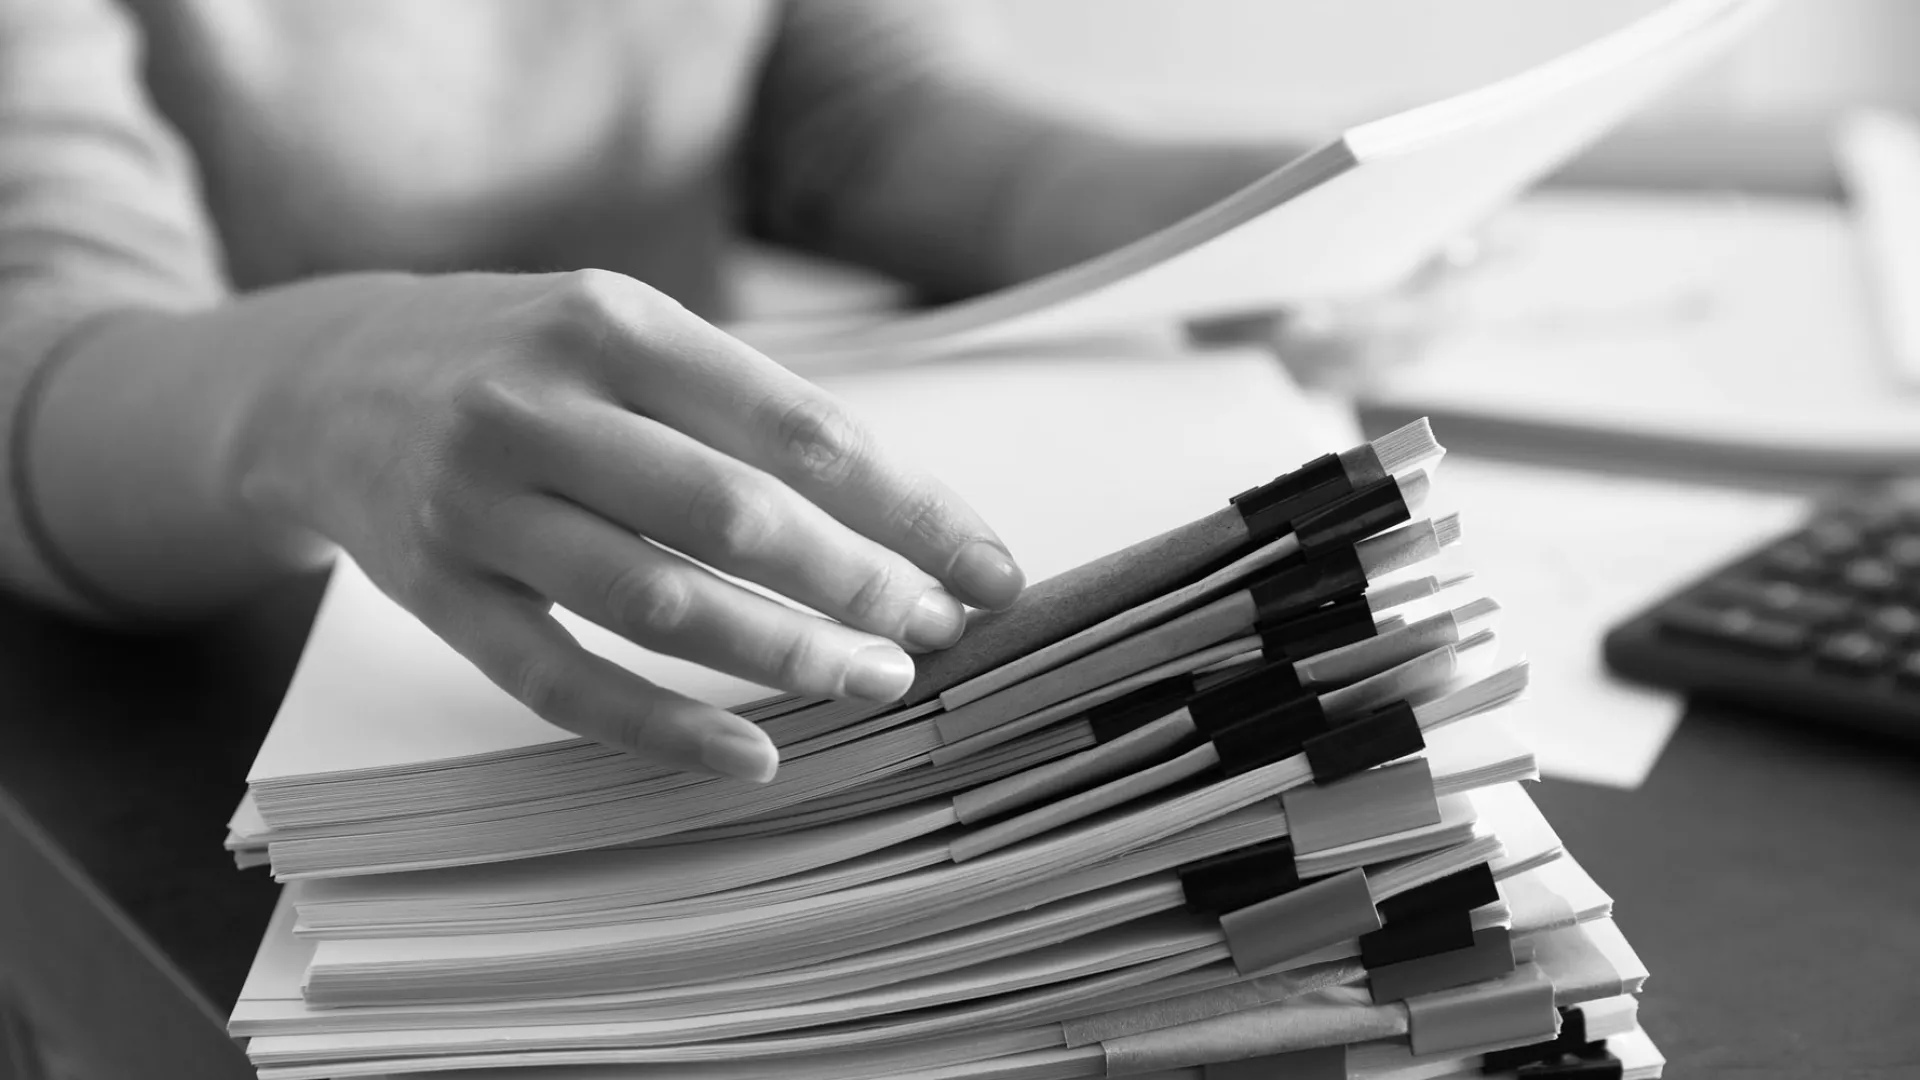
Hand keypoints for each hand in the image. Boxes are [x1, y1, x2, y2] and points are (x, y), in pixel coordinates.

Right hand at [228, 269, 1024, 780]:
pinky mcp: (436, 593)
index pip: (801, 429)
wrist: (323, 379)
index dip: (911, 509)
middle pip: (735, 515)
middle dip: (859, 585)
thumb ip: (741, 410)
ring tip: (873, 682)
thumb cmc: (521, 359)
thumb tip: (903, 522)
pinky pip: (560, 680)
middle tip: (936, 632)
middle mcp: (540, 406)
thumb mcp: (622, 333)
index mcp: (616, 323)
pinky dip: (663, 729)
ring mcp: (479, 505)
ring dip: (783, 656)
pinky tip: (750, 754)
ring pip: (657, 603)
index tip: (988, 571)